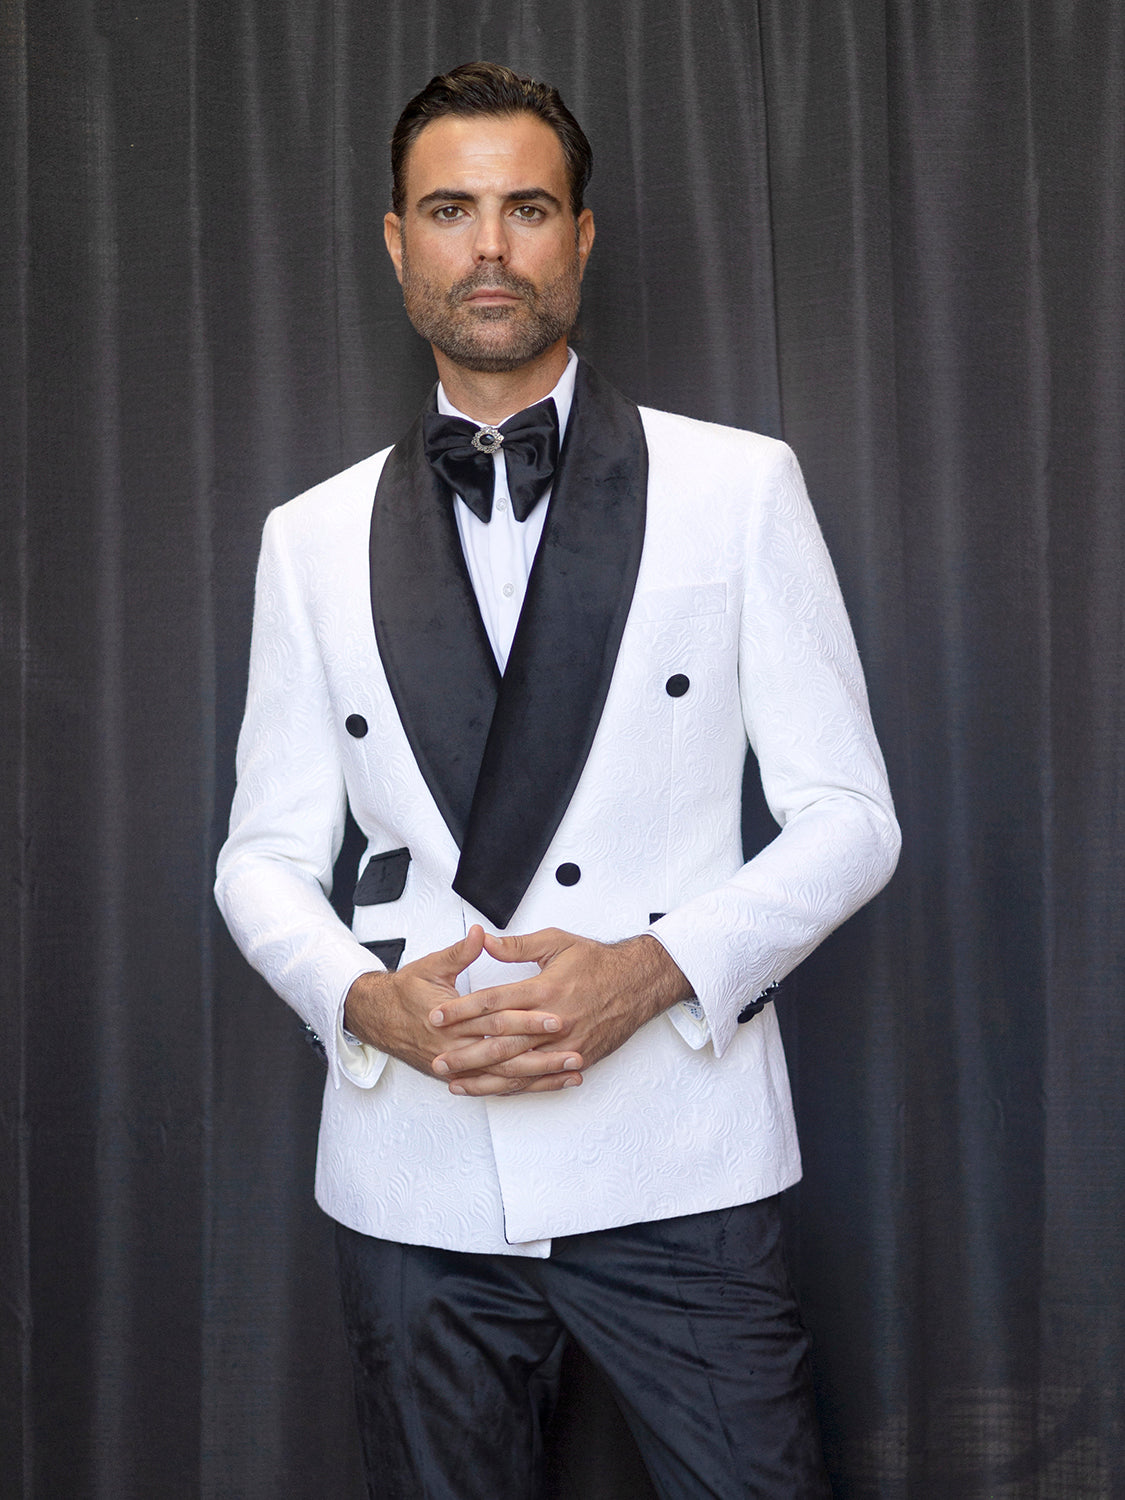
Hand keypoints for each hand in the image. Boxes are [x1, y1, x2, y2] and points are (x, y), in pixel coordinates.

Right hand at [343, 925, 579, 1083]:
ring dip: (540, 1076)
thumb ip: (460, 952)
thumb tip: (481, 935)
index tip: (555, 1015)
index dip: (527, 1018)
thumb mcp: (431, 965)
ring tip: (571, 1072)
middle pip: (505, 1053)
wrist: (377, 1018)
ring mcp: (457, 1065)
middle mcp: (454, 1047)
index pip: (495, 1019)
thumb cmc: (405, 992)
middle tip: (574, 1048)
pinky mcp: (460, 1075)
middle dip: (542, 1053)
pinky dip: (524, 1086)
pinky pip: (496, 1086)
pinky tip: (549, 1084)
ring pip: (504, 1076)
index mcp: (451, 1019)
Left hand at [429, 929, 691, 1095]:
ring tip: (456, 1081)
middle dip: (466, 1051)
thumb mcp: (556, 942)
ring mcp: (565, 1044)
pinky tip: (494, 1088)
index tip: (436, 1016)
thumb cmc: (598, 962)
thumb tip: (482, 940)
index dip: (461, 1010)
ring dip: (484, 1076)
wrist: (638, 983)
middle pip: (501, 1040)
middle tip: (438, 1059)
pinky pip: (540, 1078)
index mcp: (545, 989)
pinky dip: (515, 1086)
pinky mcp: (576, 1058)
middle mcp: (554, 1021)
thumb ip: (516, 946)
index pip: (493, 1002)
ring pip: (518, 1066)